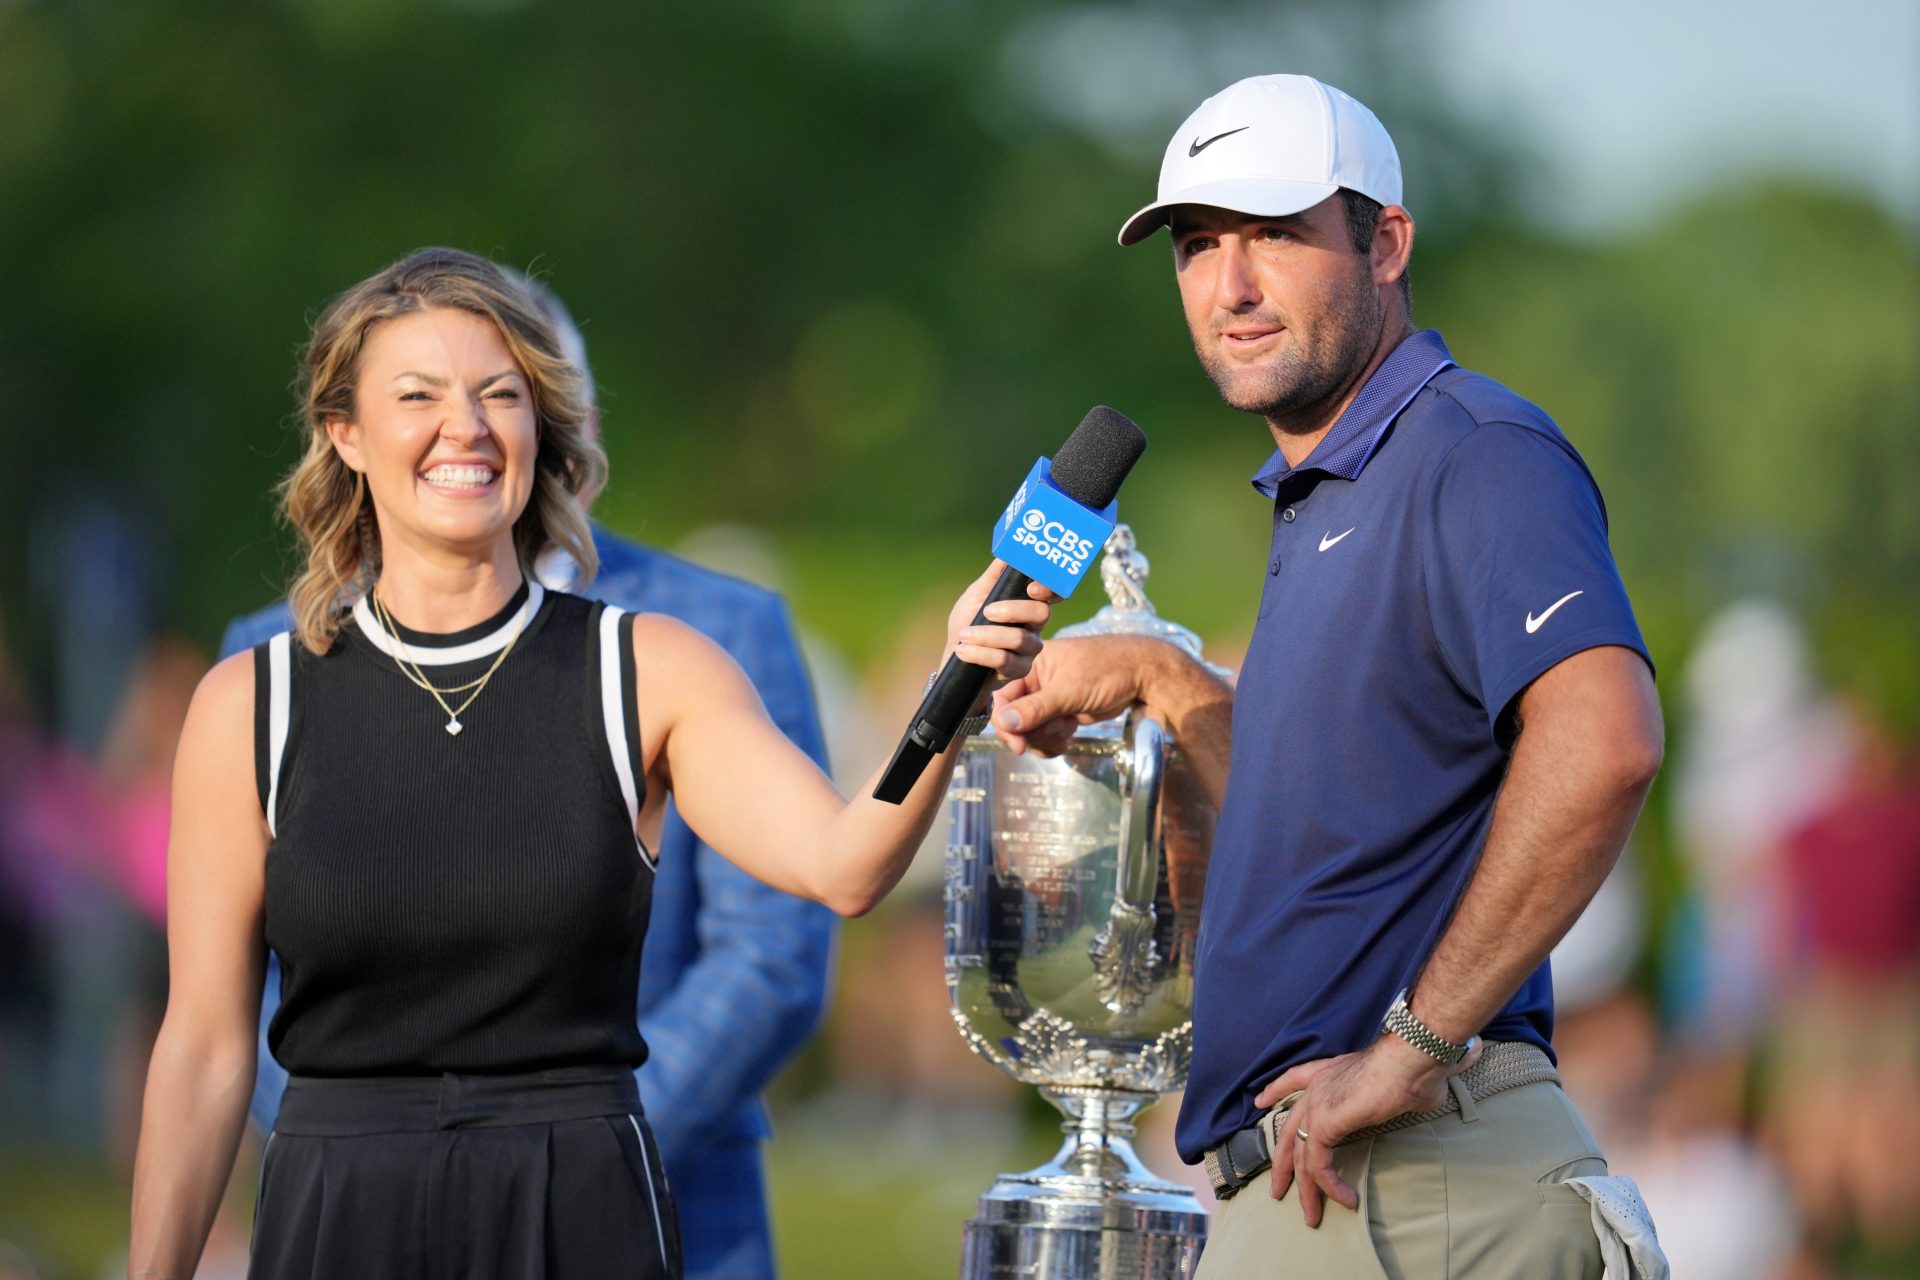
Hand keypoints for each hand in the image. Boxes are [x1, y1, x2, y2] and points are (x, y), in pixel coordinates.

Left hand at [945, 561, 1055, 698]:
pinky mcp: (1019, 670)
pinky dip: (980, 653)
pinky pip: (1005, 661)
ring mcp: (1029, 650)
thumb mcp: (975, 595)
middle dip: (1013, 610)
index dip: (1050, 588)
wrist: (954, 657)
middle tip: (987, 611)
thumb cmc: (967, 622)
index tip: (1031, 588)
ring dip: (987, 635)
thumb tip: (1008, 551)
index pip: (1053, 593)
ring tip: (964, 634)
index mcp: (1028, 603)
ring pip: (1020, 639)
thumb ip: (993, 576)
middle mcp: (1034, 626)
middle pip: (1041, 613)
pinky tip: (963, 650)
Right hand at [989, 635, 1164, 755]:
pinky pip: (1044, 736)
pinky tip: (1069, 736)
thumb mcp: (1069, 690)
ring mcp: (1047, 700)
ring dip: (1046, 738)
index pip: (1002, 698)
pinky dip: (1053, 743)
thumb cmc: (1107, 670)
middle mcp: (1034, 682)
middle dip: (1035, 732)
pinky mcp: (1059, 714)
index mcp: (1029, 666)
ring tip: (1068, 727)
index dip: (1006, 724)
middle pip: (1014, 720)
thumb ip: (1035, 708)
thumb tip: (1004, 722)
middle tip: (1058, 728)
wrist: (1140, 675)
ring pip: (1029, 732)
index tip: (1019, 745)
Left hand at [1253, 1034, 1478, 1225]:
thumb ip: (1401, 1096)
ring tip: (1313, 1217)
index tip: (1260, 1102)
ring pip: (1302, 1157)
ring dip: (1307, 1192)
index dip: (1275, 1091)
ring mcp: (1316, 1106)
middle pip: (1289, 1131)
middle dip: (1282, 1164)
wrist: (1409, 1059)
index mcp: (1331, 1071)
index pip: (1293, 1079)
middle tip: (1278, 1189)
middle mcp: (1317, 1086)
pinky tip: (1346, 1200)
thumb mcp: (1402, 1085)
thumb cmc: (1414, 1067)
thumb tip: (1423, 1094)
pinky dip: (1330, 1187)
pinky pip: (1318, 1165)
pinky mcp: (1323, 1125)